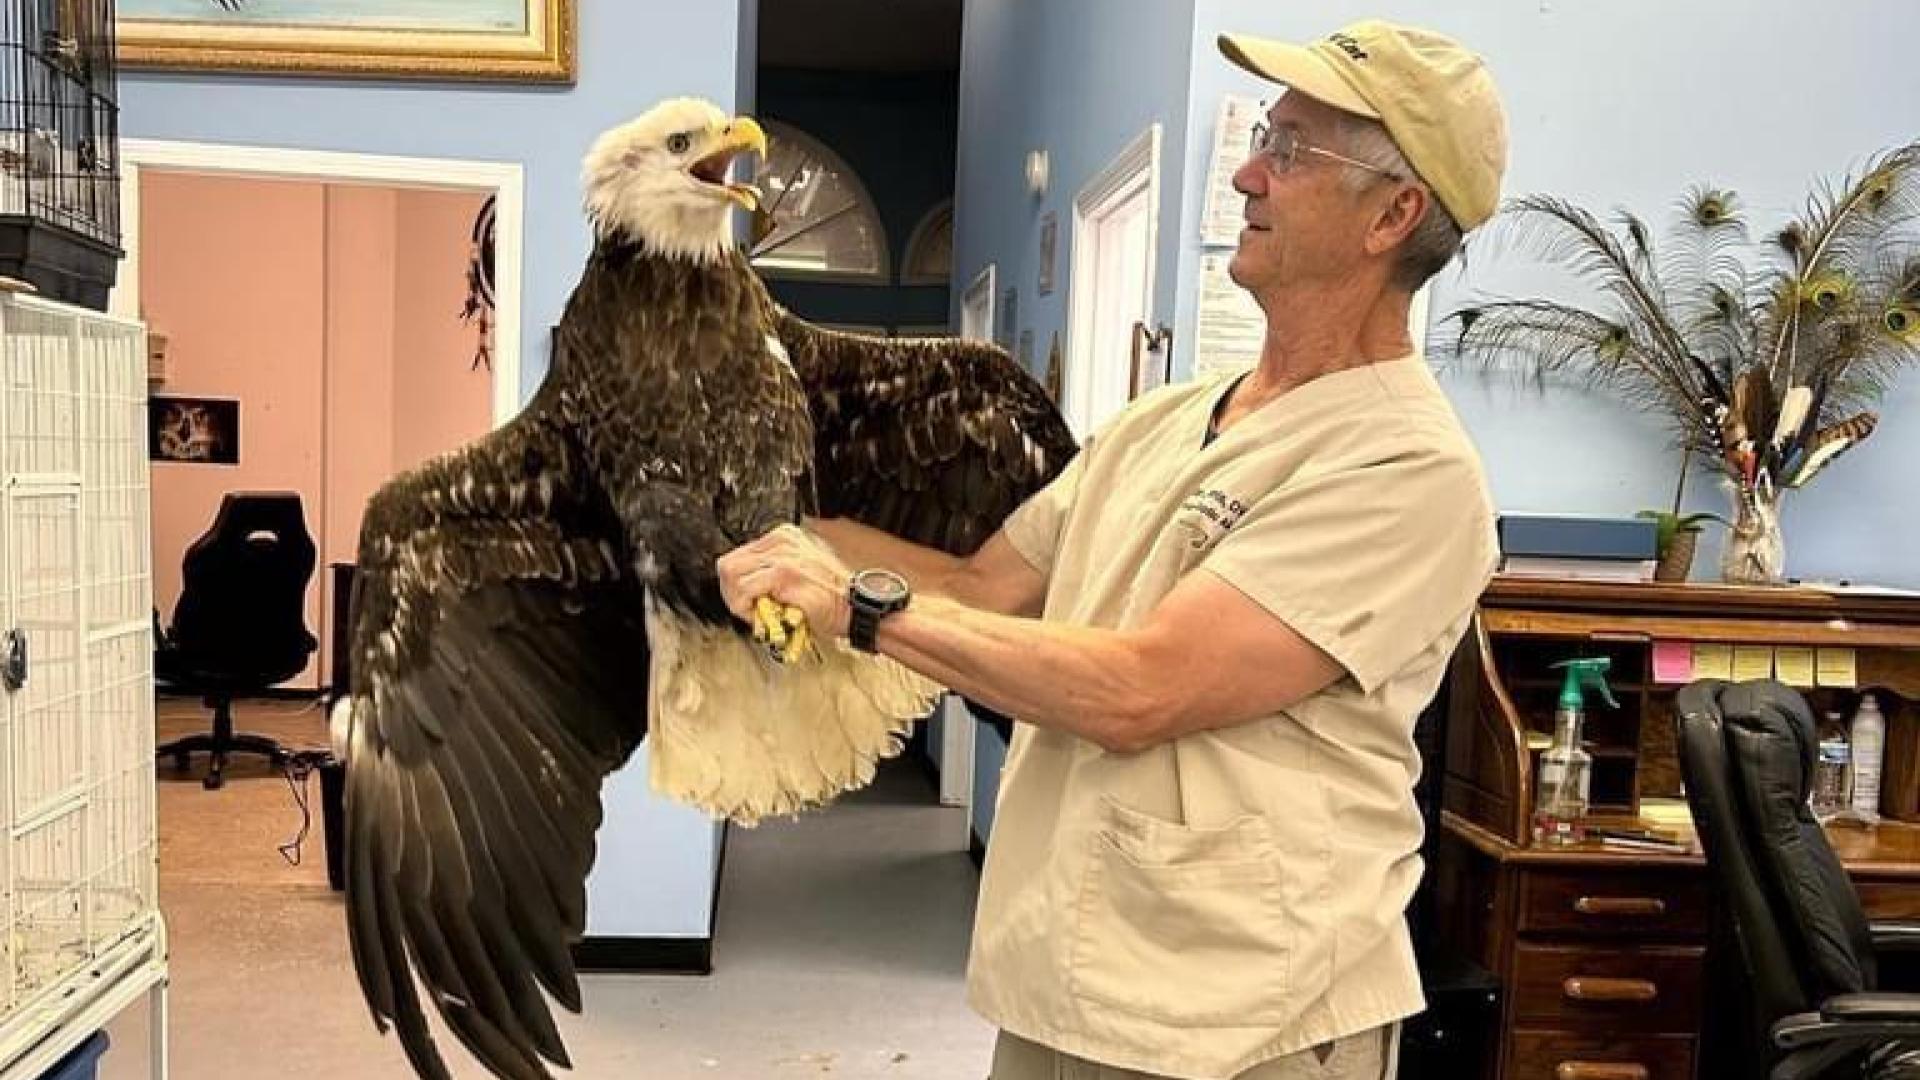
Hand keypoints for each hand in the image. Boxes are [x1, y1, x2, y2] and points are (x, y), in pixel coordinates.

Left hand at [716, 524, 853, 641]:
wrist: (856, 607)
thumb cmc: (830, 596)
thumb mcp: (798, 571)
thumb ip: (770, 571)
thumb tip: (740, 586)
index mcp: (784, 536)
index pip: (737, 556)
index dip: (736, 584)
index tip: (750, 602)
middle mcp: (782, 542)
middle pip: (728, 565)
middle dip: (732, 594)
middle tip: (749, 611)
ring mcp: (783, 557)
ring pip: (732, 576)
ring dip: (739, 603)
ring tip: (759, 614)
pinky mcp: (784, 575)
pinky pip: (745, 591)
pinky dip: (747, 609)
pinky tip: (765, 616)